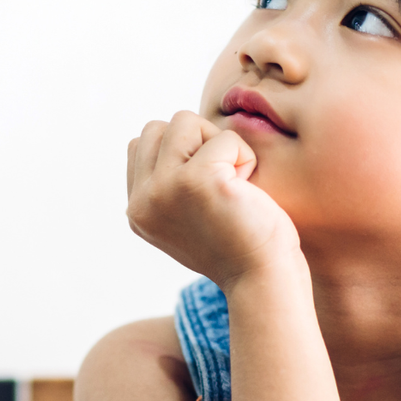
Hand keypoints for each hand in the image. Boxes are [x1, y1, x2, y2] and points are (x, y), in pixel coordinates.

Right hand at [126, 112, 299, 287]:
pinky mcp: (197, 180)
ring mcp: (165, 189)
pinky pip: (225, 137)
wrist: (262, 278)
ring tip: (233, 182)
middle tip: (221, 180)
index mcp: (137, 210)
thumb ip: (167, 182)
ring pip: (184, 121)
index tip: (205, 188)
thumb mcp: (186, 215)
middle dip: (195, 141)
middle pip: (159, 128)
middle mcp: (143, 201)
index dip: (180, 153)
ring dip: (218, 143)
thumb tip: (170, 132)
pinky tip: (247, 191)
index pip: (140, 145)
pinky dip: (244, 156)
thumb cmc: (237, 244)